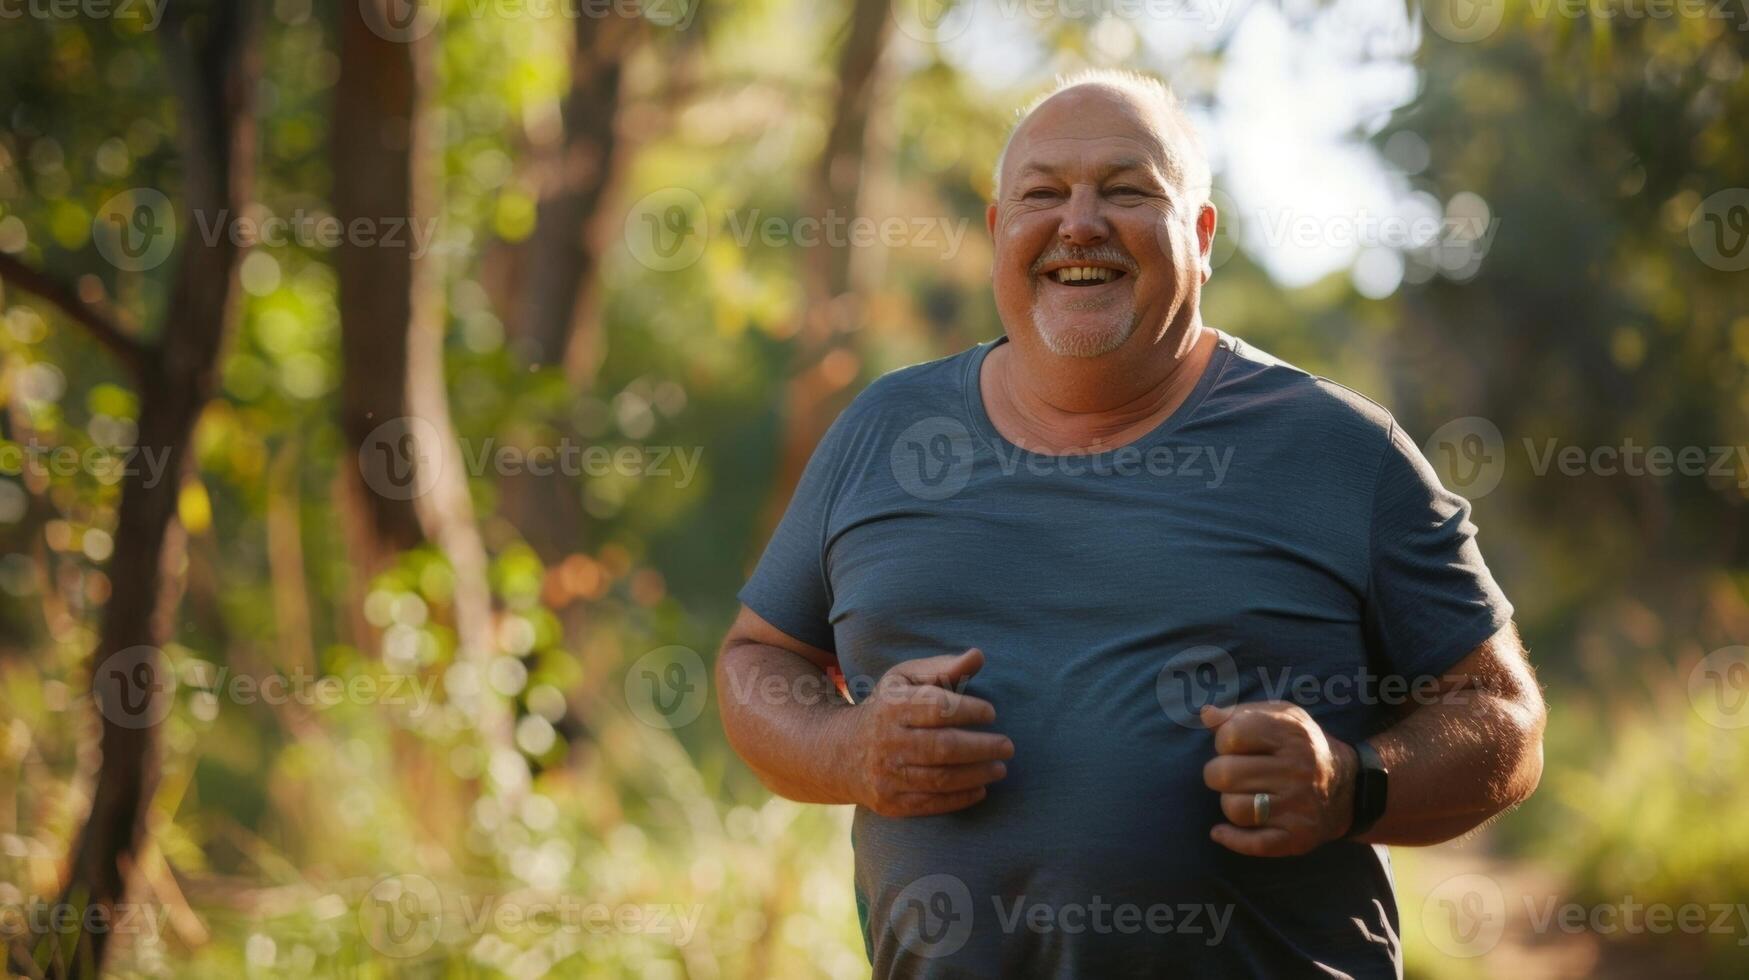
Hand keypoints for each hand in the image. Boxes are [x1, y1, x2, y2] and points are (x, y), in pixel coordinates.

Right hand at [840, 648, 1013, 817]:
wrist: (840, 753)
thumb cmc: (886, 708)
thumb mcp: (905, 680)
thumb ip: (943, 669)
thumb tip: (978, 656)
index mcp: (892, 706)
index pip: (938, 708)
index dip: (969, 710)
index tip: (991, 713)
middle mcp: (887, 741)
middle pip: (943, 747)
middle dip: (982, 747)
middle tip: (1008, 746)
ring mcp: (886, 775)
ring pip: (940, 779)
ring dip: (977, 774)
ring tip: (1000, 768)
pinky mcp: (890, 803)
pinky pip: (931, 803)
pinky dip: (961, 798)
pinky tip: (981, 788)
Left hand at [1200, 701, 1356, 856]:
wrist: (1350, 788)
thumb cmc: (1302, 747)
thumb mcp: (1281, 717)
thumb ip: (1240, 713)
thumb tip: (1206, 715)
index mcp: (1291, 734)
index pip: (1231, 735)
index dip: (1224, 740)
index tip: (1236, 746)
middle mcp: (1297, 769)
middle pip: (1224, 774)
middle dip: (1219, 773)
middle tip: (1235, 774)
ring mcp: (1298, 806)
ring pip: (1233, 808)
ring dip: (1229, 802)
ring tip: (1243, 795)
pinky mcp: (1297, 837)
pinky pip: (1252, 844)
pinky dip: (1230, 838)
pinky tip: (1221, 831)